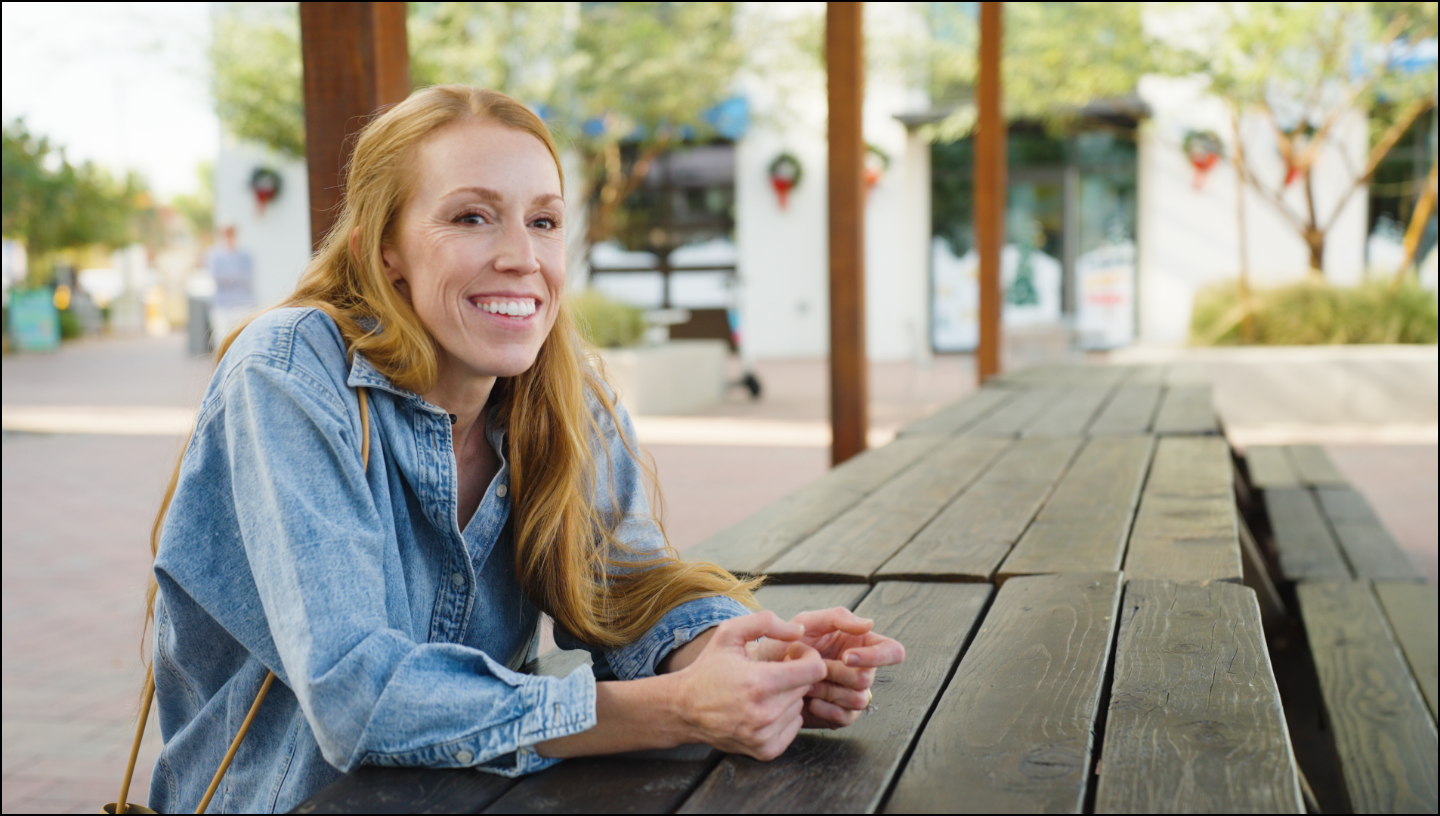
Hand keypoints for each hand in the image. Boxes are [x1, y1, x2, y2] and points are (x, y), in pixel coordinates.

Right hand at [671, 611, 827, 760]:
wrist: (684, 708)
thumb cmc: (708, 669)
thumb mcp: (729, 633)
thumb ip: (766, 622)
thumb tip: (799, 632)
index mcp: (760, 682)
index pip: (814, 670)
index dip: (808, 657)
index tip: (793, 654)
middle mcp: (766, 712)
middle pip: (806, 687)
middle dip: (794, 676)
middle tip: (772, 671)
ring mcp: (765, 735)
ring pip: (799, 707)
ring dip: (788, 697)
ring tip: (763, 691)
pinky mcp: (765, 751)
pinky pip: (793, 727)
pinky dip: (784, 717)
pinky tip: (763, 709)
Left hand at [752, 607, 904, 728]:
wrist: (762, 674)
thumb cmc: (785, 643)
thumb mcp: (806, 622)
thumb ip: (837, 617)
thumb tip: (869, 623)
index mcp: (860, 643)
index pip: (892, 651)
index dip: (875, 656)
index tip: (846, 656)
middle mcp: (861, 669)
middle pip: (868, 678)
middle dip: (838, 673)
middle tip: (813, 669)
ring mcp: (852, 693)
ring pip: (859, 699)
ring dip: (829, 690)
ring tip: (806, 683)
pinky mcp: (841, 714)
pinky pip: (846, 717)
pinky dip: (825, 708)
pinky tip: (808, 700)